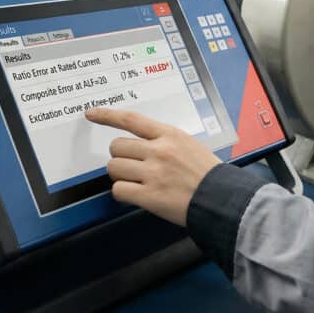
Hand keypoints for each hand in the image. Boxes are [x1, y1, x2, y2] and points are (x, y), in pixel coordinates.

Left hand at [84, 108, 221, 225]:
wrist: (221, 199)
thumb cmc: (208, 174)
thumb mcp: (189, 145)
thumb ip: (164, 142)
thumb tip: (141, 146)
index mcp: (169, 135)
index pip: (131, 119)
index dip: (107, 115)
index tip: (92, 114)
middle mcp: (159, 151)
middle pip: (117, 147)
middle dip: (121, 157)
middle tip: (133, 167)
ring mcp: (153, 174)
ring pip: (114, 168)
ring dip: (121, 176)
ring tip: (137, 182)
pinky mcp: (149, 196)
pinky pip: (119, 190)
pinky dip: (124, 194)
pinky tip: (136, 195)